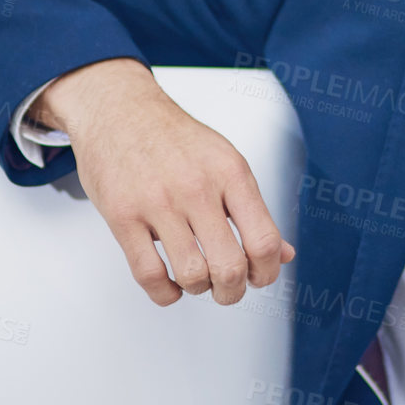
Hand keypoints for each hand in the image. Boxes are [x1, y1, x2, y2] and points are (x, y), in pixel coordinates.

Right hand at [34, 58, 295, 306]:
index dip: (267, 273)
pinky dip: (165, 294)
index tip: (259, 278)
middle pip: (230, 266)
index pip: (265, 240)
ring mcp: (158, 202)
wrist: (119, 109)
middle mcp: (197, 187)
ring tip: (196, 279)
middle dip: (233, 291)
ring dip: (199, 289)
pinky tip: (170, 285)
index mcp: (230, 172)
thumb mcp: (225, 161)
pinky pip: (149, 275)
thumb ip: (253, 210)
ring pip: (191, 275)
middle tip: (227, 288)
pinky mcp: (123, 216)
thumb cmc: (174, 138)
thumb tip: (285, 254)